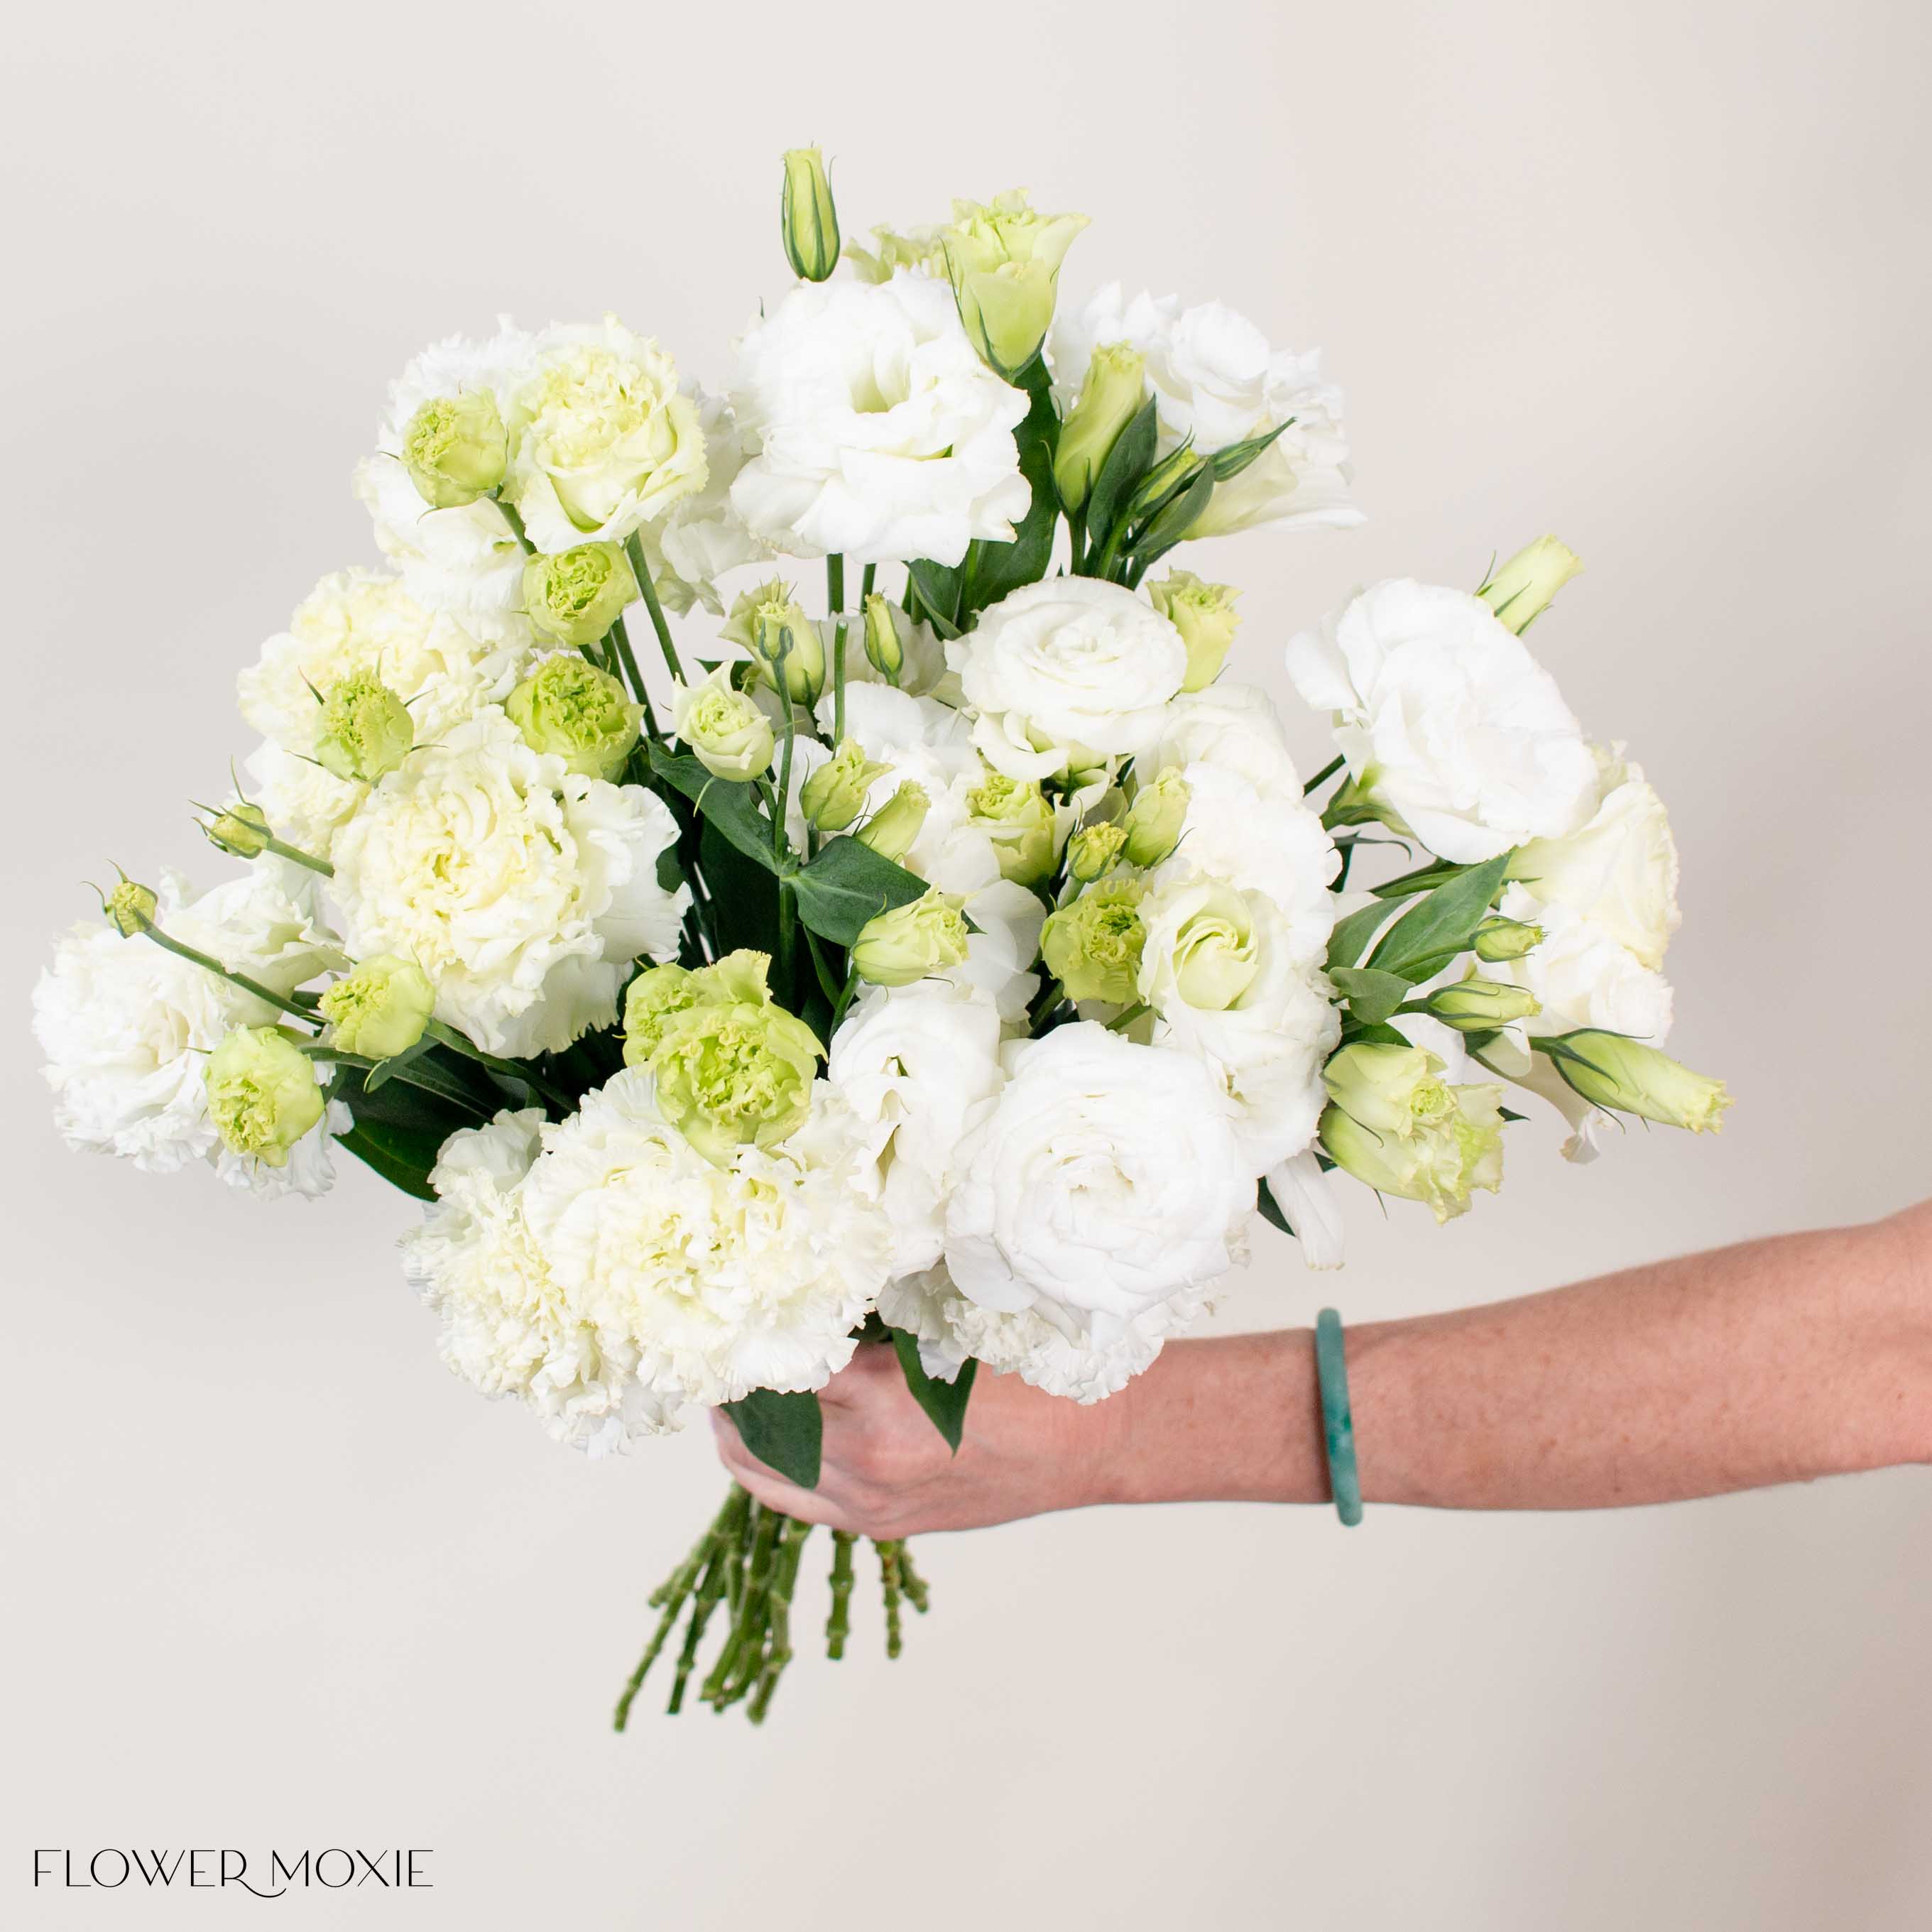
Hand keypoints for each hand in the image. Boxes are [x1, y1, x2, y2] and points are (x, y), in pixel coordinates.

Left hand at [709, 1341, 1121, 1538]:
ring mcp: (868, 1502)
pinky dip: (768, 1465)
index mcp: (879, 1402)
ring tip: (731, 1388)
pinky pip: (793, 1499)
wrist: (1089, 1440)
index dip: (750, 1336)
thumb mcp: (949, 1325)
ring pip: (763, 1469)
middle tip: (721, 1345)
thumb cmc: (1029, 1372)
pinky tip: (762, 1433)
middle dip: (734, 1383)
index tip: (731, 1307)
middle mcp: (863, 1461)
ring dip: (740, 1427)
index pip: (779, 1364)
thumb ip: (876, 1319)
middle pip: (755, 1422)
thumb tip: (808, 1289)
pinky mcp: (878, 1526)